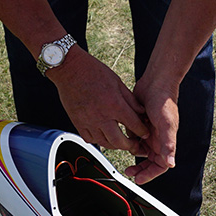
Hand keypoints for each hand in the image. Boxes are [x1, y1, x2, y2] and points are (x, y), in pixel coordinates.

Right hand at [47, 48, 154, 169]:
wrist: (70, 69)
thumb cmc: (93, 72)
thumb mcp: (117, 82)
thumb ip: (130, 99)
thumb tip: (141, 111)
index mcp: (114, 104)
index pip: (133, 125)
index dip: (142, 132)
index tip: (145, 134)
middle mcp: (102, 116)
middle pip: (119, 141)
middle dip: (130, 146)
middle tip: (135, 146)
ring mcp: (88, 121)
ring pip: (104, 143)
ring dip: (115, 146)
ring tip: (121, 142)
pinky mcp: (78, 123)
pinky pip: (90, 139)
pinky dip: (99, 141)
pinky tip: (103, 137)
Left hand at [132, 80, 177, 184]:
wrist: (156, 82)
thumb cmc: (165, 102)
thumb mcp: (167, 125)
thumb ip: (168, 145)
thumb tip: (171, 164)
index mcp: (166, 142)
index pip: (160, 166)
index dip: (150, 174)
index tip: (138, 179)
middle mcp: (158, 139)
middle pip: (149, 161)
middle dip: (139, 168)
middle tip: (129, 172)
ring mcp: (148, 132)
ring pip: (139, 150)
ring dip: (132, 153)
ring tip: (124, 152)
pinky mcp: (139, 124)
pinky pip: (133, 137)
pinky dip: (128, 140)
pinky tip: (122, 138)